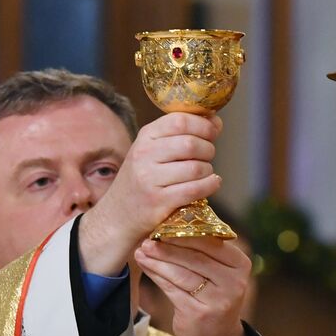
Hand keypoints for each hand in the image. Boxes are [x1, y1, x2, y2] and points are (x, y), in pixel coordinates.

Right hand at [78, 112, 223, 274]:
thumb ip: (182, 135)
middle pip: (190, 143)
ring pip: (195, 167)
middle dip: (208, 149)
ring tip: (205, 172)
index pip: (179, 120)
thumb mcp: (153, 151)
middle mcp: (145, 155)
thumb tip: (216, 122)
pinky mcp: (159, 201)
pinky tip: (212, 183)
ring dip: (208, 169)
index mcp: (145, 136)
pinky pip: (195, 189)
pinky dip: (210, 185)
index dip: (203, 124)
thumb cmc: (143, 179)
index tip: (212, 131)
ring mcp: (150, 179)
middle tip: (208, 156)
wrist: (118, 215)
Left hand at [134, 236, 251, 335]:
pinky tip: (146, 266)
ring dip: (158, 261)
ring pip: (181, 273)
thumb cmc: (215, 298)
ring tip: (141, 251)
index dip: (185, 233)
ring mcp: (217, 300)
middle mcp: (233, 282)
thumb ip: (205, 252)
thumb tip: (172, 225)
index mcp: (240, 265)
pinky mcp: (198, 313)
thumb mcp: (220, 274)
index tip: (164, 225)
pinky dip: (156, 275)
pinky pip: (172, 289)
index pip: (211, 243)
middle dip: (168, 246)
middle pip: (195, 257)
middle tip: (147, 239)